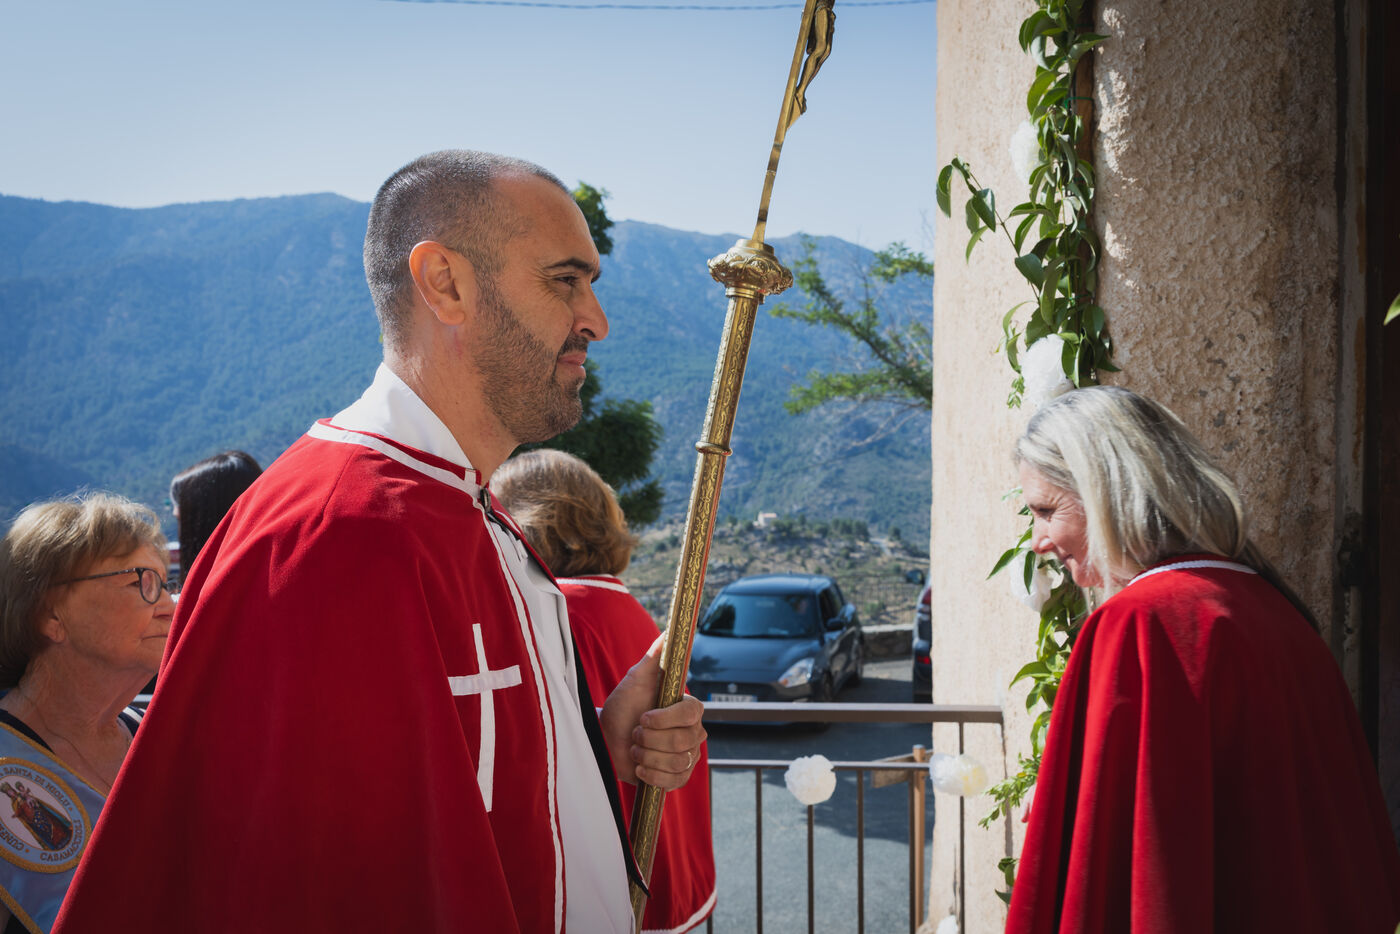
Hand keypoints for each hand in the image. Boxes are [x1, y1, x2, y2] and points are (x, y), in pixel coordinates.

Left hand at [599, 635, 705, 788]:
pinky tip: (640, 767)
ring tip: (636, 749)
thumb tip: (668, 633)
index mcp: (689, 708)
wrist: (607, 739)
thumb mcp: (636, 680)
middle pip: (682, 741)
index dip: (665, 719)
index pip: (692, 714)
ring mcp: (688, 756)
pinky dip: (652, 775)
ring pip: (677, 762)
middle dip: (649, 739)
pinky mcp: (679, 777)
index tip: (643, 717)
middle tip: (635, 734)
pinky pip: (675, 782)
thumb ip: (654, 658)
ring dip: (647, 756)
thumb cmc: (623, 707)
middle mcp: (694, 732)